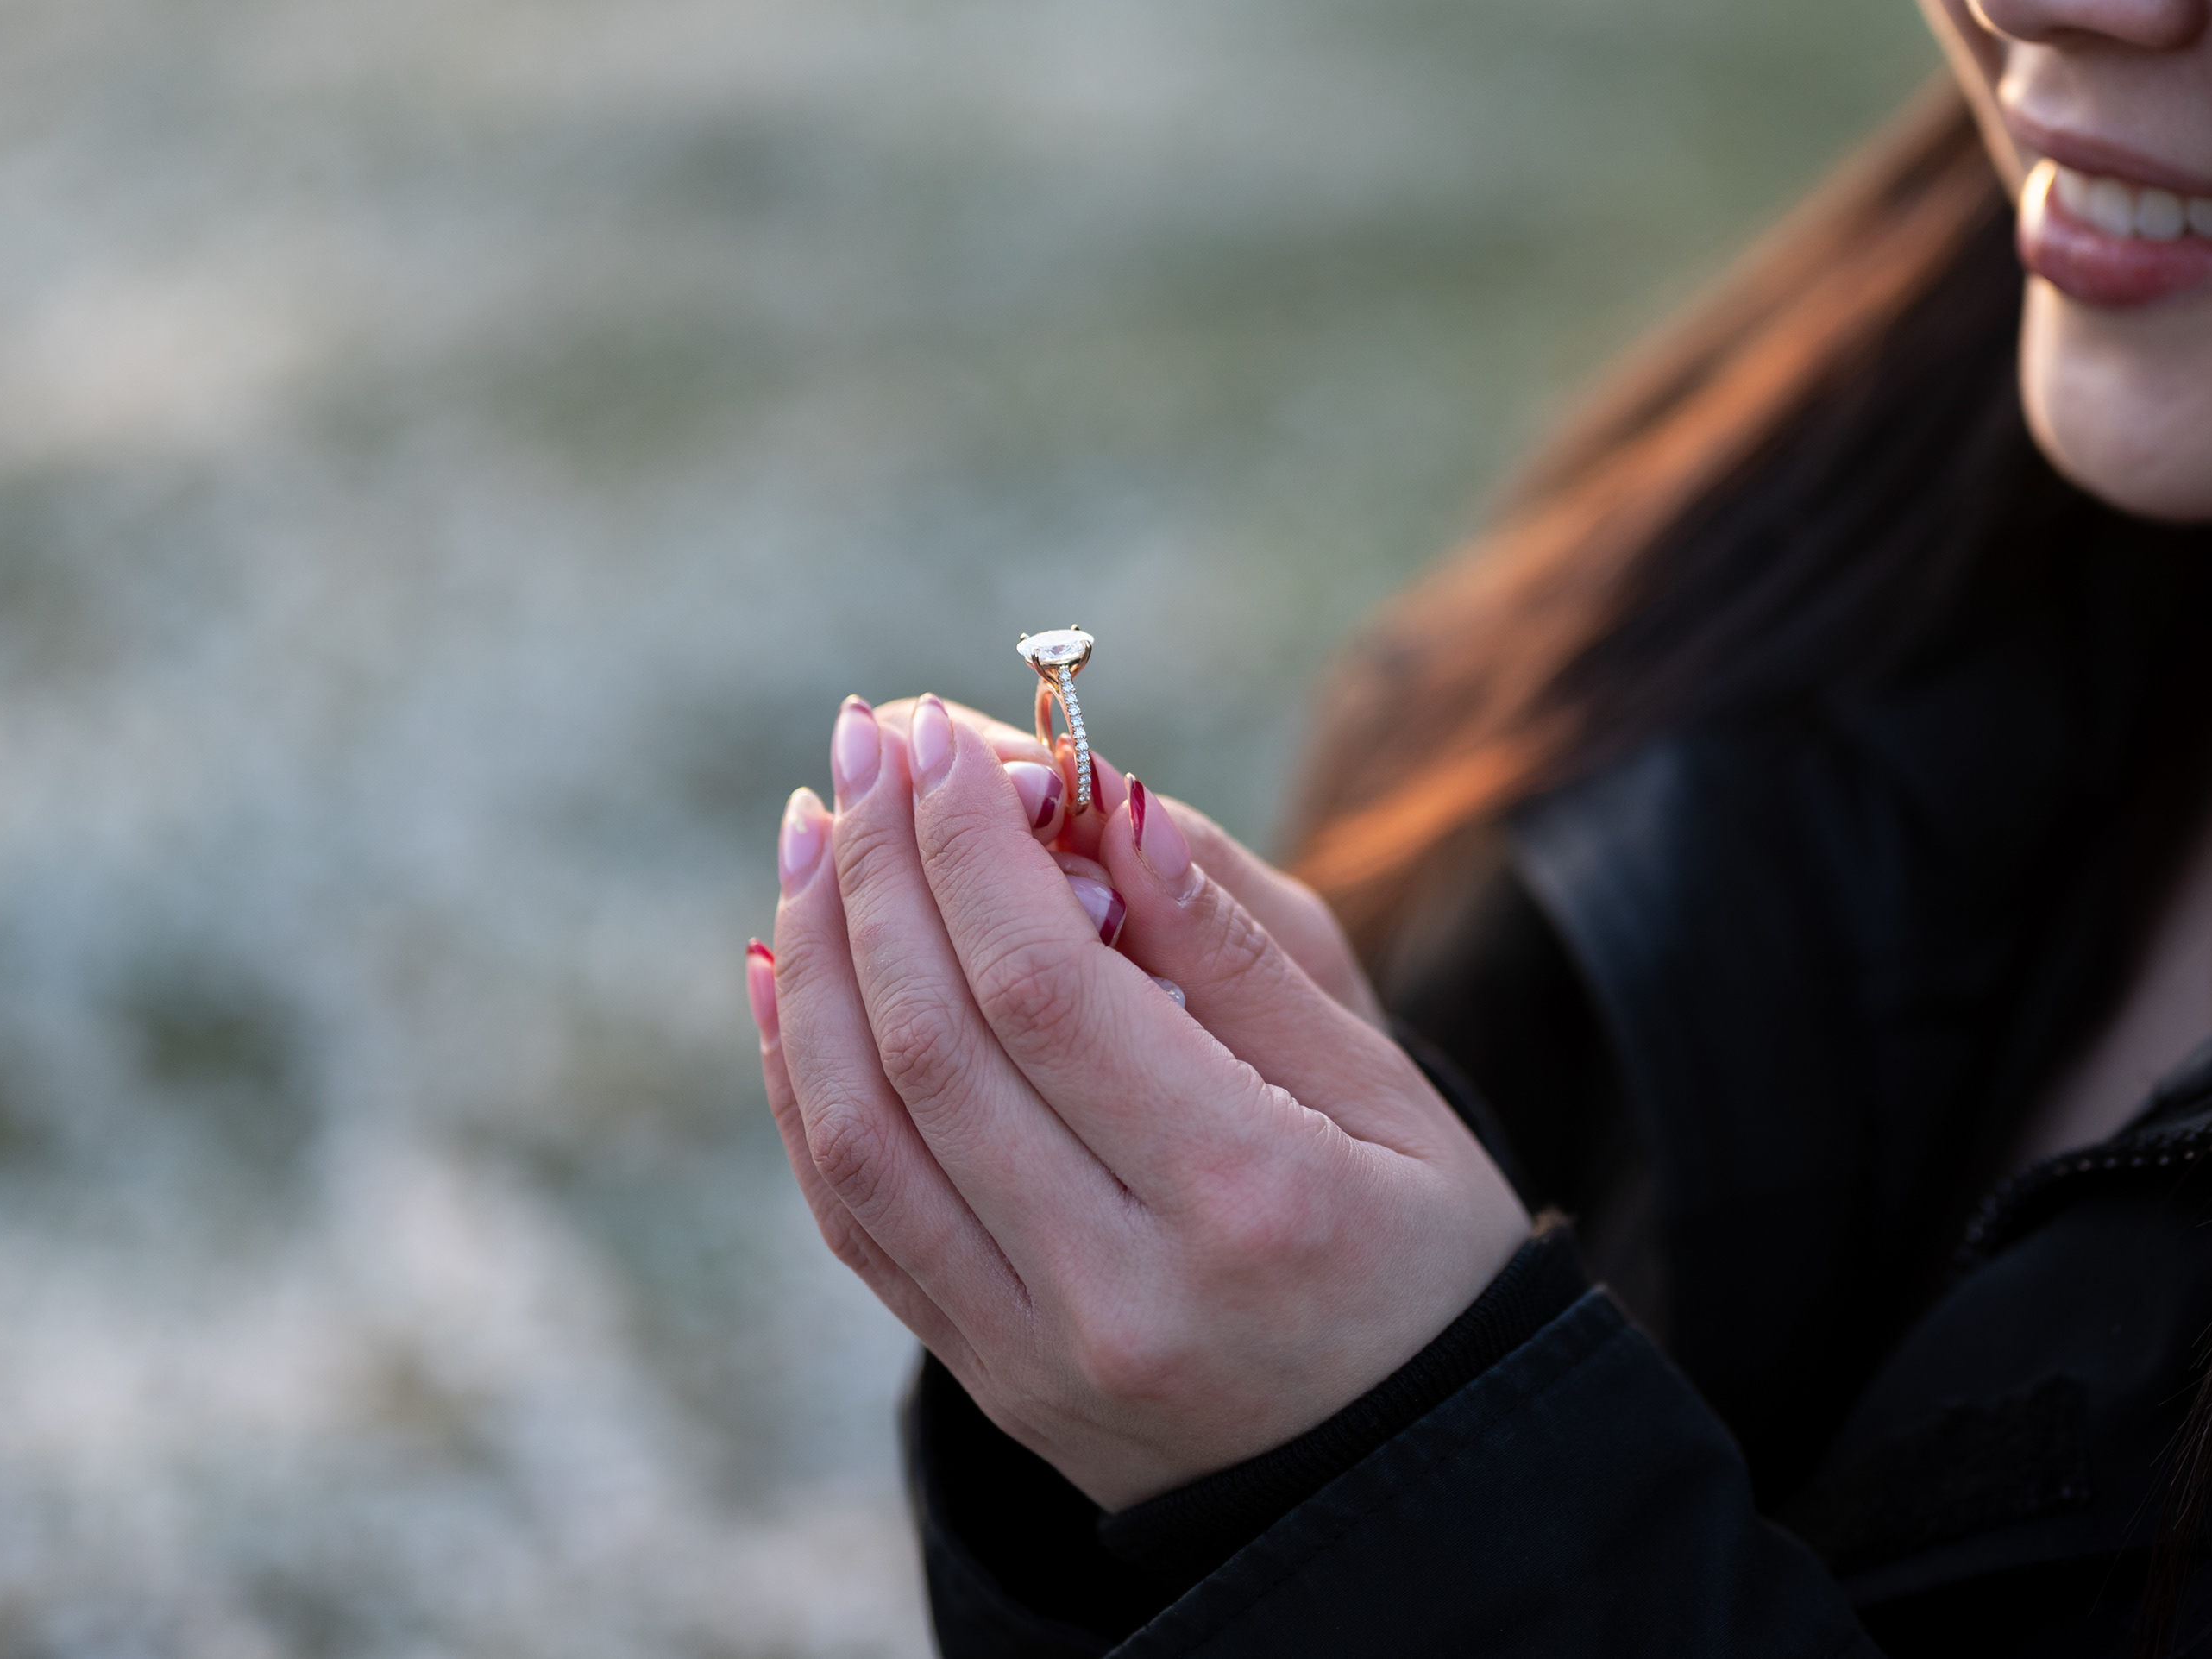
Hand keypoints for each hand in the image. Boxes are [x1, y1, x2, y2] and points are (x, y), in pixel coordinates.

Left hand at [748, 694, 1529, 1508]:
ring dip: (818, 957)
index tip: (937, 732)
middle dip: (880, 868)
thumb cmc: (1421, 1257)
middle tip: (863, 741)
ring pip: (865, 1127)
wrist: (1393, 1479)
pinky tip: (790, 966)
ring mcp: (1032, 1349)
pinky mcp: (982, 1375)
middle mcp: (1117, 1290)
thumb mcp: (1390, 1094)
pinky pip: (853, 1211)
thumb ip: (1243, 950)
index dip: (969, 846)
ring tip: (812, 829)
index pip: (1047, 991)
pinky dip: (803, 1074)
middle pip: (936, 1044)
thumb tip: (1112, 798)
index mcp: (1247, 1202)